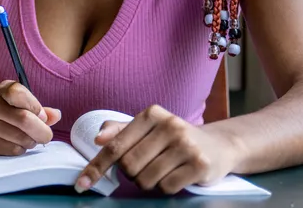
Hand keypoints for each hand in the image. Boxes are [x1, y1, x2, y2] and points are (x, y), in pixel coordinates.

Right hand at [0, 80, 61, 155]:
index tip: (40, 115)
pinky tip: (13, 143)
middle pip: (24, 120)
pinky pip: (11, 150)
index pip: (19, 92)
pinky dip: (19, 149)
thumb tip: (56, 115)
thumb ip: (33, 106)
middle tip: (44, 135)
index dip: (36, 107)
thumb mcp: (8, 100)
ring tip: (26, 138)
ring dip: (31, 142)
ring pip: (21, 138)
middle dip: (42, 132)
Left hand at [75, 105, 239, 194]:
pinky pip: (166, 187)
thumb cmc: (175, 139)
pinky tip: (177, 176)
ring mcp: (186, 144)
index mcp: (151, 114)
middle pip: (129, 165)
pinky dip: (166, 187)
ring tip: (163, 170)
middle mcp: (169, 125)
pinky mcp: (200, 164)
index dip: (97, 166)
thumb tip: (98, 138)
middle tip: (145, 167)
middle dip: (131, 174)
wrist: (219, 146)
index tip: (82, 183)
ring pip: (146, 179)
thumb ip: (120, 131)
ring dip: (148, 182)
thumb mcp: (148, 129)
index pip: (115, 145)